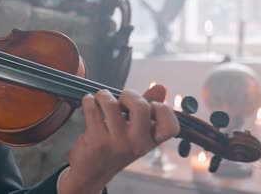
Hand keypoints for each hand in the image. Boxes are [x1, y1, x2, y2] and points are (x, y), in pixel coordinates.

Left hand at [59, 84, 179, 193]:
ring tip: (101, 99)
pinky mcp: (97, 140)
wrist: (92, 173)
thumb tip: (161, 87)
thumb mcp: (135, 132)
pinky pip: (92, 108)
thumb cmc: (116, 146)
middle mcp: (137, 144)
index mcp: (150, 141)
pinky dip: (89, 100)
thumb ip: (147, 109)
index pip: (171, 126)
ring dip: (103, 95)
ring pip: (111, 104)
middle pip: (141, 107)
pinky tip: (89, 103)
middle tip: (121, 99)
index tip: (150, 105)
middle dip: (129, 94)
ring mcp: (117, 143)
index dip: (163, 109)